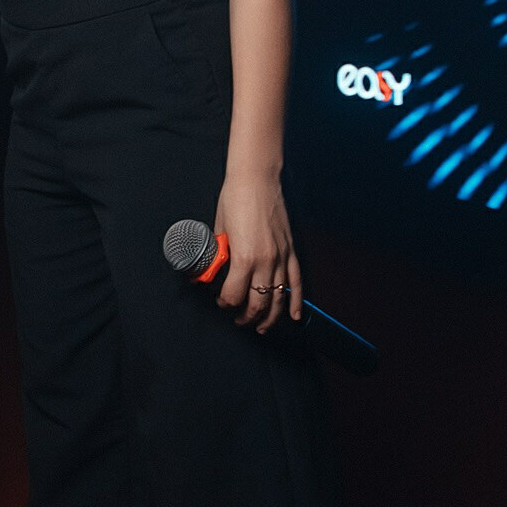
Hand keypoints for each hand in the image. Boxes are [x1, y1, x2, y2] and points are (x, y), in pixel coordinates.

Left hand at [213, 175, 303, 333]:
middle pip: (258, 302)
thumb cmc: (234, 200)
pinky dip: (295, 301)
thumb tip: (210, 272)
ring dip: (270, 317)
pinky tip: (293, 315)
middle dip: (246, 316)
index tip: (221, 302)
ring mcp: (281, 257)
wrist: (256, 180)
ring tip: (261, 326)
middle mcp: (265, 261)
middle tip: (239, 320)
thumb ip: (218, 256)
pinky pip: (296, 282)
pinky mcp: (290, 251)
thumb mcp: (218, 231)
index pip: (234, 295)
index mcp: (243, 257)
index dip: (225, 303)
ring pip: (278, 298)